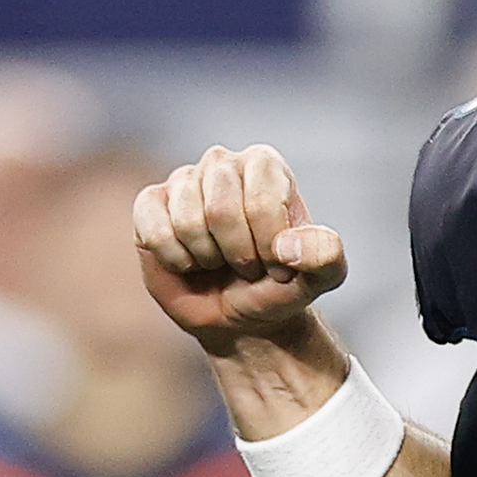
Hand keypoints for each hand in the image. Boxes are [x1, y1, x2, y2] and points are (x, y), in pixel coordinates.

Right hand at [134, 145, 346, 346]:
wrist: (239, 313)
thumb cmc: (279, 285)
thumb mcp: (320, 277)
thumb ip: (325, 257)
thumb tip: (287, 245)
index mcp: (266, 165)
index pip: (262, 202)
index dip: (269, 246)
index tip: (278, 265)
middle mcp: (223, 162)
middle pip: (220, 210)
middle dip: (237, 254)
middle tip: (247, 266)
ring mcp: (183, 180)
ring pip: (187, 222)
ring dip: (208, 258)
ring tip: (219, 261)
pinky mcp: (150, 204)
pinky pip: (155, 231)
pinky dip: (175, 259)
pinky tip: (189, 261)